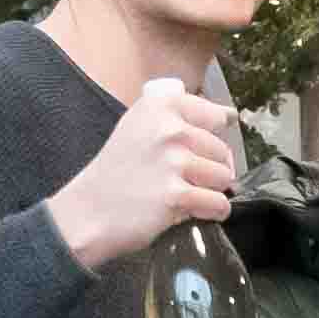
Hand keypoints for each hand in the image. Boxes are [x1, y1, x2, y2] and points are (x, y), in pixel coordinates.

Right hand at [44, 71, 246, 272]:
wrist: (89, 212)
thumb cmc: (117, 171)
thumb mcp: (139, 125)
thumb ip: (178, 116)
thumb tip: (229, 116)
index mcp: (160, 105)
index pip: (217, 116)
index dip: (213, 137)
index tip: (197, 148)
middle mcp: (168, 128)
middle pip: (223, 150)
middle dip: (211, 168)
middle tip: (181, 178)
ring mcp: (173, 161)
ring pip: (224, 177)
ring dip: (211, 191)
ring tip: (183, 194)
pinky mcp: (177, 195)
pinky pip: (218, 203)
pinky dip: (212, 212)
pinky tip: (190, 211)